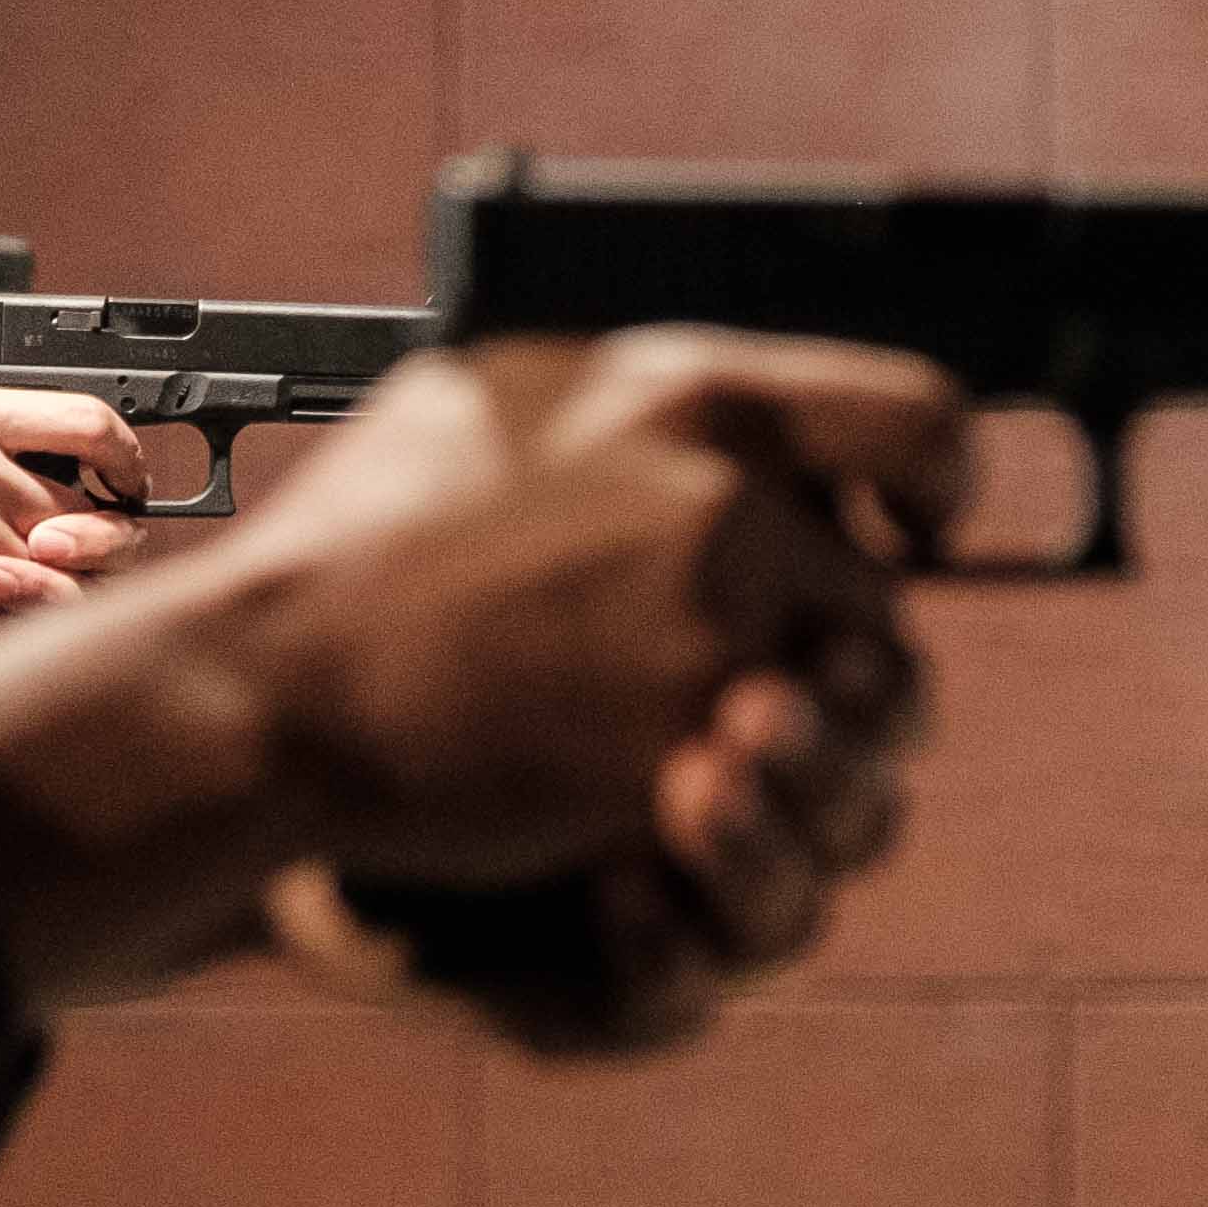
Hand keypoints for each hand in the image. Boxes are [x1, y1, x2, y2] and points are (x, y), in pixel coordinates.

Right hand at [0, 327, 964, 1035]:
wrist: (272, 685)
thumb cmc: (346, 548)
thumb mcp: (485, 402)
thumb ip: (616, 404)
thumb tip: (687, 401)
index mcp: (694, 393)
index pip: (918, 419)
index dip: (936, 483)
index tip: (914, 528)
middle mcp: (734, 504)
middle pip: (880, 596)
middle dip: (822, 650)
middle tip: (740, 682)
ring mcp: (721, 642)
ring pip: (855, 715)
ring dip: (802, 744)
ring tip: (708, 755)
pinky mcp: (686, 761)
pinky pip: (776, 801)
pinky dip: (730, 813)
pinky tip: (651, 809)